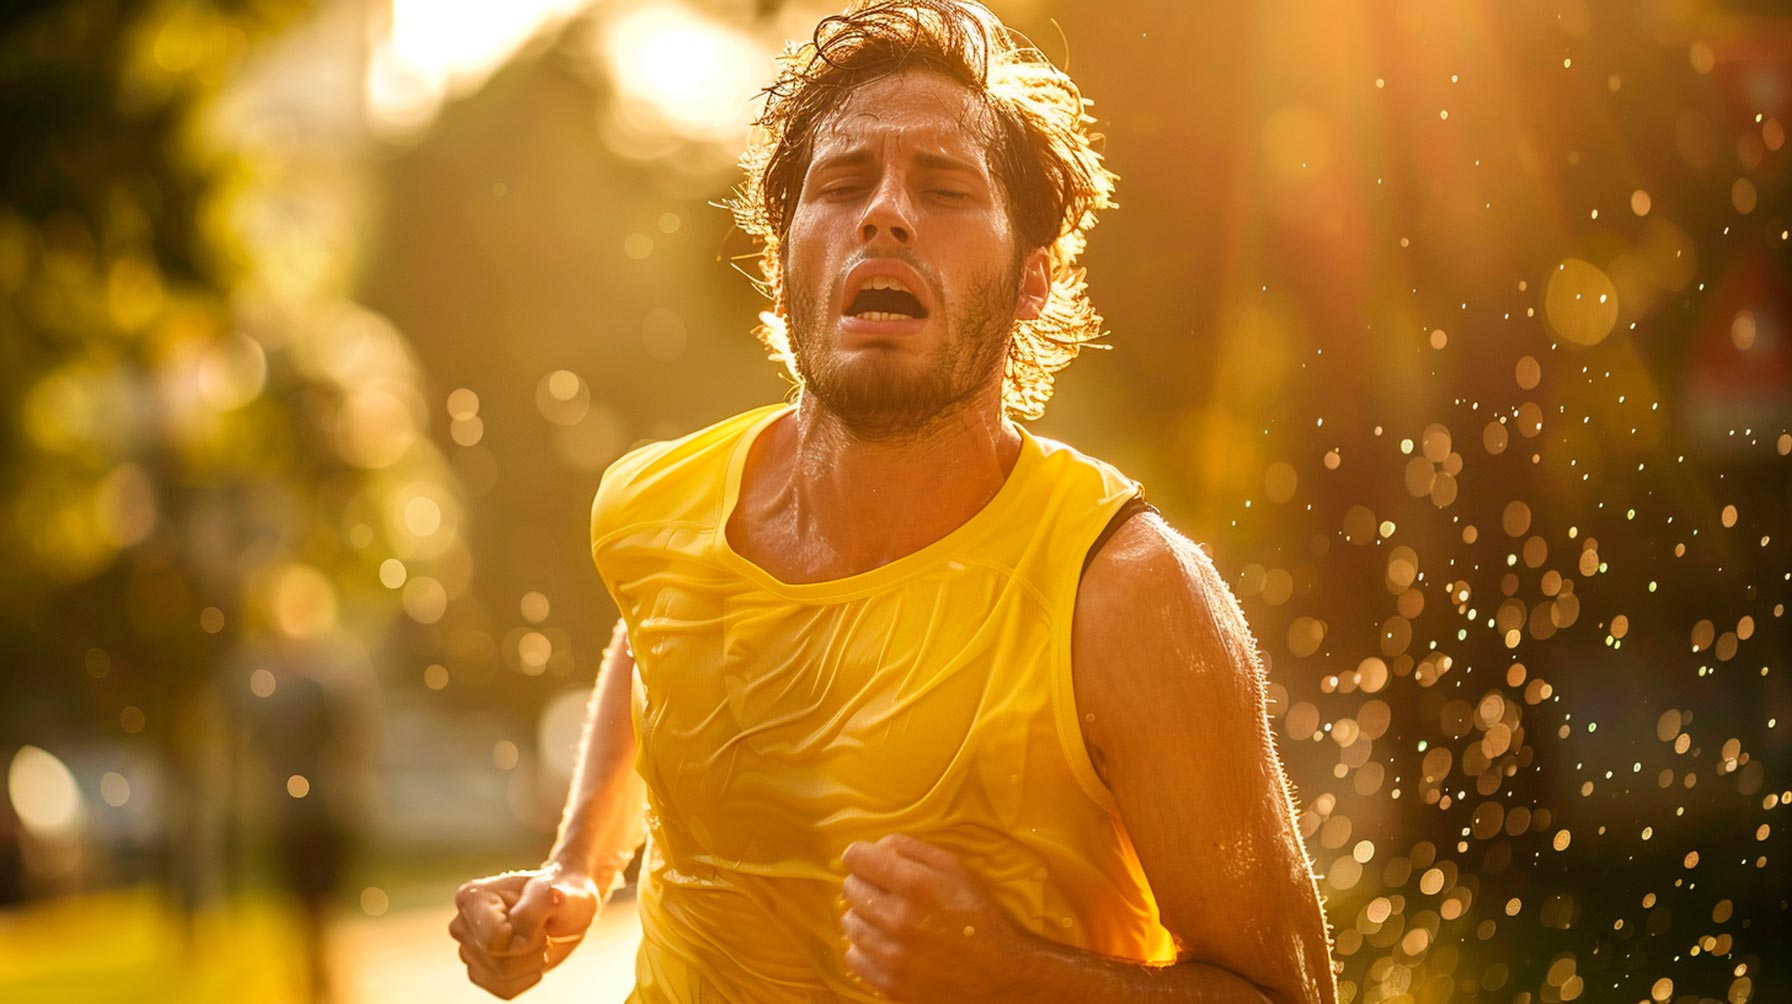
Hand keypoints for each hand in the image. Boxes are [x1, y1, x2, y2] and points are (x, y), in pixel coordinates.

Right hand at [449, 865, 599, 998]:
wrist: (562, 911)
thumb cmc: (558, 896)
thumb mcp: (556, 892)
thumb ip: (544, 899)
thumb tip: (552, 897)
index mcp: (471, 898)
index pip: (494, 940)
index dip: (526, 938)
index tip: (538, 921)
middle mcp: (462, 925)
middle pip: (498, 962)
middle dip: (531, 950)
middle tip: (541, 931)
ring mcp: (468, 950)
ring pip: (501, 977)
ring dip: (531, 963)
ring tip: (537, 942)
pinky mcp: (479, 972)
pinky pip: (504, 990)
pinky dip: (527, 978)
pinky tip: (532, 958)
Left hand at [839, 834, 1037, 1001]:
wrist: (998, 976)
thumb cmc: (977, 916)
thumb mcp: (954, 870)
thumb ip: (911, 850)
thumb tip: (875, 846)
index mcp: (915, 885)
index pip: (855, 857)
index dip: (861, 856)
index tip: (869, 863)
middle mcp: (898, 919)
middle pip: (849, 887)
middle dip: (864, 884)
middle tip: (885, 893)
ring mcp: (890, 954)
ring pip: (848, 922)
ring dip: (863, 916)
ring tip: (887, 920)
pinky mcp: (888, 983)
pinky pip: (852, 955)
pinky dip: (864, 948)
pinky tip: (886, 945)